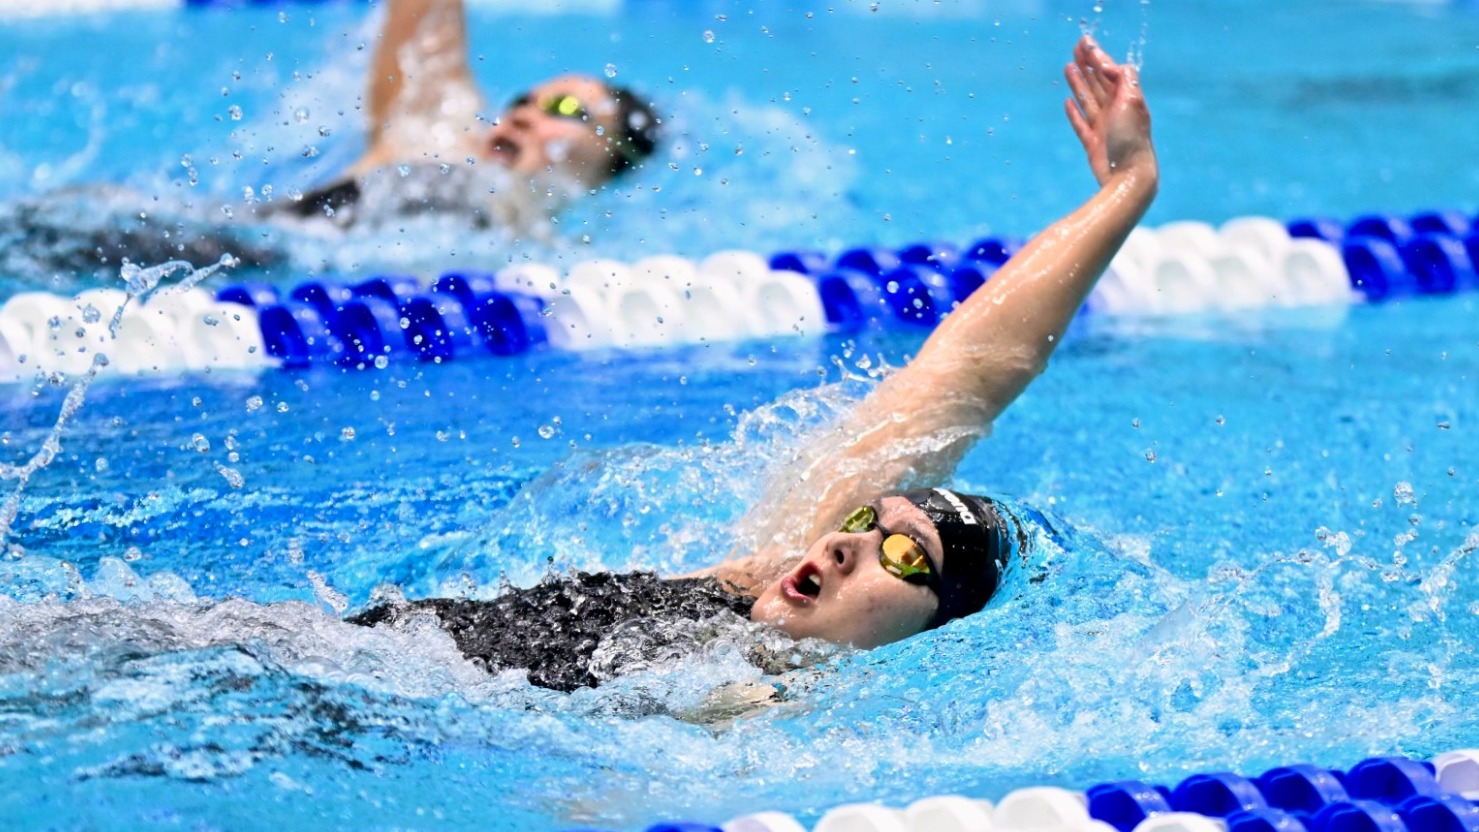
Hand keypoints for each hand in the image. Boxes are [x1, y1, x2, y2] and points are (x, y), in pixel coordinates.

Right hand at [1064, 36, 1156, 186]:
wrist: (1128, 175)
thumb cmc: (1132, 139)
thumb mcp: (1132, 102)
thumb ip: (1123, 79)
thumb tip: (1109, 66)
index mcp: (1127, 99)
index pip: (1111, 72)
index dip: (1099, 57)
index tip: (1086, 43)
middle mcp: (1116, 111)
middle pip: (1099, 82)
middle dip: (1088, 65)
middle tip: (1076, 48)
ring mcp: (1104, 128)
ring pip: (1088, 99)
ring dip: (1079, 83)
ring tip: (1068, 67)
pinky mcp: (1093, 144)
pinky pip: (1081, 124)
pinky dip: (1074, 112)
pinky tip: (1068, 102)